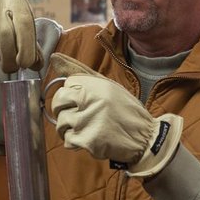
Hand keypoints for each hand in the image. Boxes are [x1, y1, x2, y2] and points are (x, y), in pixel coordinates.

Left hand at [49, 74, 182, 177]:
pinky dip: (75, 142)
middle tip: (77, 115)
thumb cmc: (124, 110)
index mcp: (95, 85)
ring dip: (69, 128)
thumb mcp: (107, 85)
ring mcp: (88, 121)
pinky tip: (89, 139)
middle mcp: (90, 100)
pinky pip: (68, 140)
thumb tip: (53, 57)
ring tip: (85, 128)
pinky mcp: (88, 141)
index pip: (66, 85)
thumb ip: (79, 71)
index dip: (73, 94)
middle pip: (58, 103)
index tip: (84, 101)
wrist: (145, 137)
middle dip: (63, 110)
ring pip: (61, 123)